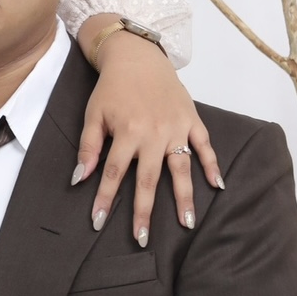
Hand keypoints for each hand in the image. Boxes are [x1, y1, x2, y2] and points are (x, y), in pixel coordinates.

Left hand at [74, 22, 221, 244]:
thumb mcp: (93, 114)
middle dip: (143, 211)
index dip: (105, 199)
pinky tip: (217, 186)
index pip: (113, 173)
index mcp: (127, 132)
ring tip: (187, 224)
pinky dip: (212, 165)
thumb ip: (88, 147)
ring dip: (184, 197)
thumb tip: (79, 179)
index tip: (98, 223)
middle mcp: (154, 134)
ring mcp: (176, 128)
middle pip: (148, 179)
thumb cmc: (111, 88)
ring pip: (181, 169)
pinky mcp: (192, 120)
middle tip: (141, 239)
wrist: (137, 56)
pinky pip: (205, 146)